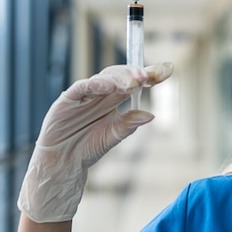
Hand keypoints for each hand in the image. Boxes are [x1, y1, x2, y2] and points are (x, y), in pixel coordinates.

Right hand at [17, 62, 173, 222]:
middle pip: (121, 75)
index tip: (168, 70)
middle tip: (149, 77)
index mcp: (115, 98)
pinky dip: (97, 85)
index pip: (135, 82)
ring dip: (120, 79)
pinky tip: (110, 86)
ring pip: (104, 78)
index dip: (150, 75)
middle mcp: (101, 92)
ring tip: (134, 83)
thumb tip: (151, 115)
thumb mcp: (114, 135)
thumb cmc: (88, 147)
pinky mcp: (68, 99)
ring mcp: (85, 94)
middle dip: (136, 74)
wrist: (64, 162)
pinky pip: (83, 87)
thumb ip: (129, 123)